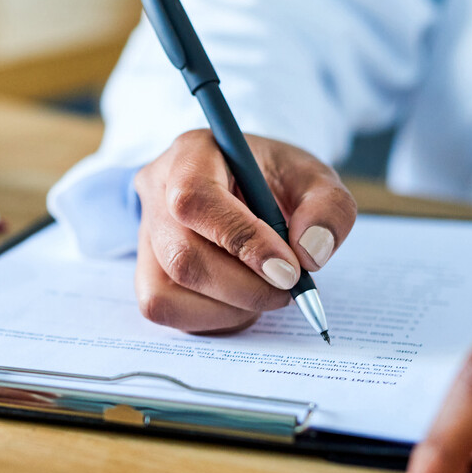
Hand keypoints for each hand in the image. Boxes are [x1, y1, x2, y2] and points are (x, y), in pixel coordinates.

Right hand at [133, 130, 355, 332]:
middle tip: (289, 288)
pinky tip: (240, 302)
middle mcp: (155, 192)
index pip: (195, 199)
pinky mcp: (145, 273)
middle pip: (182, 256)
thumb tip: (311, 253)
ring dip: (230, 307)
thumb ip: (327, 206)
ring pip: (168, 291)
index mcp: (191, 154)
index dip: (241, 240)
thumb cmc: (271, 179)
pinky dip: (211, 318)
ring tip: (265, 290)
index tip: (289, 269)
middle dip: (245, 286)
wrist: (242, 188)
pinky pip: (164, 310)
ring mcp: (145, 236)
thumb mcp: (311, 177)